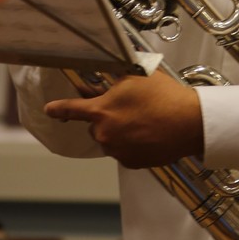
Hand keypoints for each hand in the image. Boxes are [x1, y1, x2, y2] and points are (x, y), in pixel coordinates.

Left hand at [44, 71, 203, 167]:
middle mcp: (104, 134)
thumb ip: (113, 79)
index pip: (70, 110)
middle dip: (107, 118)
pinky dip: (132, 145)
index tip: (49, 110)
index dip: (57, 109)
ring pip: (110, 139)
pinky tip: (148, 134)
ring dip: (120, 132)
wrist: (189, 123)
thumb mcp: (136, 76)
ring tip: (144, 121)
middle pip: (95, 125)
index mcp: (101, 111)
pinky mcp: (131, 163)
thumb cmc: (165, 96)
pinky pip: (124, 152)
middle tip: (129, 109)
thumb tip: (103, 76)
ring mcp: (117, 151)